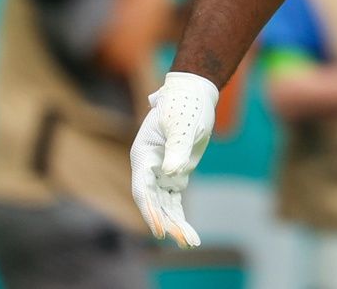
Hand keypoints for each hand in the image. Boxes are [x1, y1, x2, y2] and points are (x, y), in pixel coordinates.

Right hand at [130, 71, 219, 246]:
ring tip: (190, 242)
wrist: (193, 94)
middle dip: (167, 223)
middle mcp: (148, 168)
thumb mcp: (181, 124)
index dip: (150, 210)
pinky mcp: (175, 175)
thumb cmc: (184, 105)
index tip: (160, 228)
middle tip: (183, 240)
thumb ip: (176, 147)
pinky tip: (188, 234)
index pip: (142, 189)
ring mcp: (161, 173)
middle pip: (154, 202)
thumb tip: (172, 174)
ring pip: (164, 205)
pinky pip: (174, 201)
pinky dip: (180, 216)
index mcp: (143, 155)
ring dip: (176, 224)